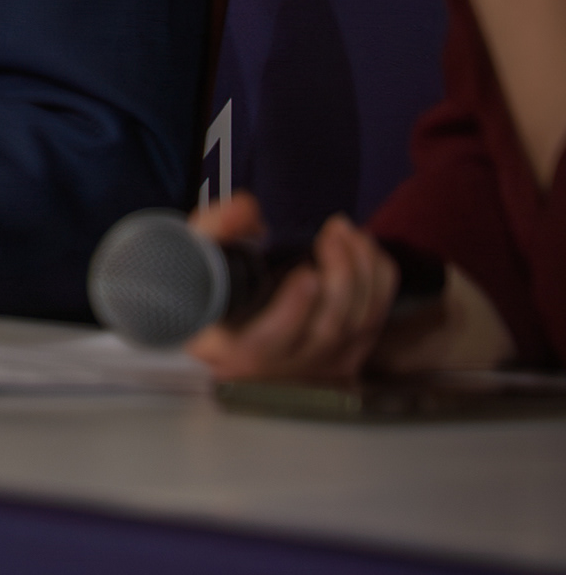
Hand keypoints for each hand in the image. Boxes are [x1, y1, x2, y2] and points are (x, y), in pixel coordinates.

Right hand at [183, 192, 401, 381]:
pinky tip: (365, 248)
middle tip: (333, 230)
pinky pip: (377, 316)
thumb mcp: (196, 262)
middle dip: (339, 273)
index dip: (292, 309)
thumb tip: (246, 208)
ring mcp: (323, 363)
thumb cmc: (213, 292)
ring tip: (347, 230)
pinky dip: (378, 277)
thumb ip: (214, 230)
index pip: (268, 341)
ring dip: (362, 268)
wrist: (235, 327)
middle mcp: (284, 367)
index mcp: (236, 351)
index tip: (306, 273)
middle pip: (326, 328)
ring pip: (359, 320)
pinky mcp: (350, 353)